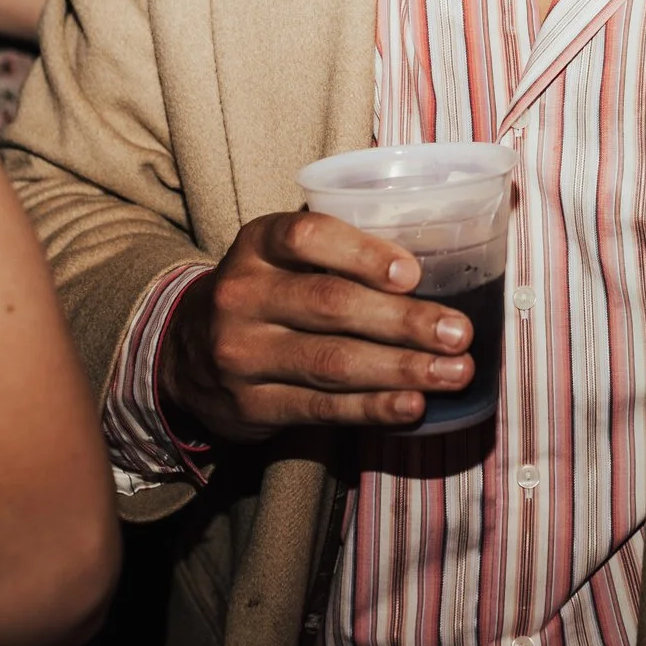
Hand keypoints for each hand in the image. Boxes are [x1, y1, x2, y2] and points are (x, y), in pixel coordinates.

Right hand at [161, 210, 475, 442]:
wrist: (187, 353)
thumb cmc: (267, 294)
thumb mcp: (283, 258)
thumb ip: (341, 256)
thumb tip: (441, 270)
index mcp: (257, 244)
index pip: (306, 237)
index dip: (363, 254)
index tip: (413, 273)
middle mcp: (242, 295)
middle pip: (330, 305)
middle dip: (404, 320)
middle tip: (458, 332)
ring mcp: (241, 355)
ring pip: (331, 361)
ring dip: (402, 368)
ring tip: (454, 372)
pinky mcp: (250, 406)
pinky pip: (321, 407)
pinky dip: (373, 408)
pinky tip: (412, 405)